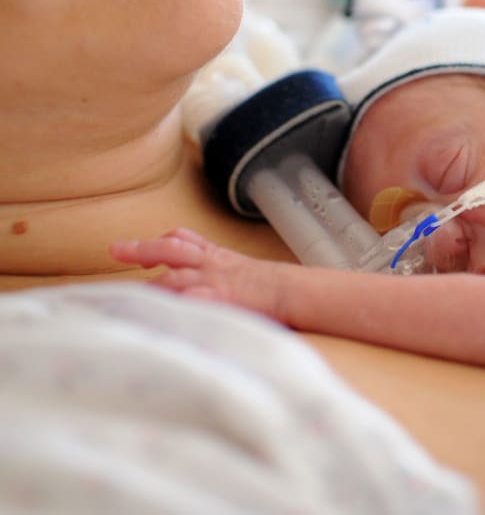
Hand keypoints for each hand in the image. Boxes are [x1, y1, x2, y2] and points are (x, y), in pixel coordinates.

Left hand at [110, 228, 286, 319]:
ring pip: (171, 277)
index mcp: (219, 258)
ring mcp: (211, 283)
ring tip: (125, 294)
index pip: (185, 240)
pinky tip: (149, 316)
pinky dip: (166, 308)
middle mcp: (211, 266)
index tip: (141, 253)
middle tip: (116, 249)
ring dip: (148, 285)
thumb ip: (228, 278)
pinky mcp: (215, 301)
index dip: (160, 243)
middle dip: (142, 249)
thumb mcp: (249, 274)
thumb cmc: (278, 289)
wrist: (294, 293)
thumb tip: (207, 292)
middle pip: (170, 249)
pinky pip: (184, 302)